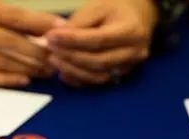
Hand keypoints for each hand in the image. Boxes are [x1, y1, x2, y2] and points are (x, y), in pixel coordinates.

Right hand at [0, 0, 64, 86]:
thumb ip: (3, 10)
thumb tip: (40, 22)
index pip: (13, 16)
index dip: (39, 23)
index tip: (60, 28)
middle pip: (11, 43)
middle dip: (38, 52)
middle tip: (59, 56)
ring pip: (1, 63)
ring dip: (28, 68)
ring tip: (48, 70)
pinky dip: (7, 80)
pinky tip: (24, 80)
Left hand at [44, 0, 158, 86]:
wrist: (138, 16)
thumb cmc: (115, 8)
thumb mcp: (97, 6)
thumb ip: (78, 23)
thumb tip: (54, 38)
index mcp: (131, 30)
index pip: (98, 39)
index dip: (73, 41)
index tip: (51, 37)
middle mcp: (134, 52)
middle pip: (98, 60)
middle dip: (70, 57)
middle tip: (50, 50)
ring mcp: (129, 66)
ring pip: (98, 75)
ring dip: (72, 70)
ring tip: (54, 60)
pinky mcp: (121, 75)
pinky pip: (97, 81)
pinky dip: (79, 79)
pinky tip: (64, 72)